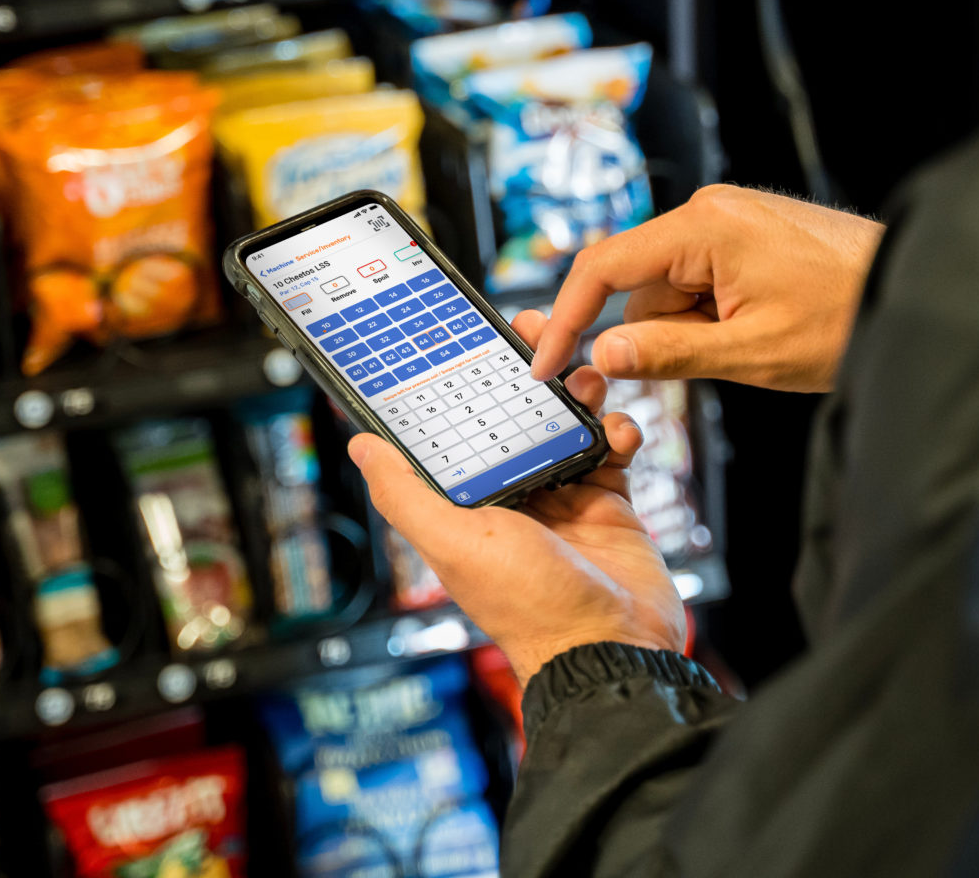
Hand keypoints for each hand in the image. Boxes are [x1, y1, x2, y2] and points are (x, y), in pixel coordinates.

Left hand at [348, 310, 683, 684]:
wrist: (611, 646)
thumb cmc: (530, 606)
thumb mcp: (453, 542)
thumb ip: (404, 493)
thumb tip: (360, 445)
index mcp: (469, 506)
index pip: (460, 431)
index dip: (464, 387)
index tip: (472, 342)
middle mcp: (514, 498)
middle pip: (515, 417)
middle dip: (527, 374)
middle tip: (538, 332)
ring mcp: (563, 499)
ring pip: (566, 423)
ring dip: (578, 393)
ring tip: (586, 376)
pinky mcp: (608, 504)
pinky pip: (611, 448)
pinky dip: (617, 430)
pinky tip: (618, 430)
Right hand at [529, 184, 884, 392]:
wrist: (916, 292)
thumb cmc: (849, 314)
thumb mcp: (750, 351)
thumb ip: (668, 353)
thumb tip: (603, 354)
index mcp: (702, 227)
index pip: (603, 268)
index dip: (566, 318)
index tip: (546, 361)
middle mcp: (708, 210)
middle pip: (637, 284)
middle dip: (658, 332)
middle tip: (712, 359)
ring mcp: (727, 218)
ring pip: (668, 289)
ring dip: (691, 328)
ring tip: (754, 341)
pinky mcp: (743, 232)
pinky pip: (697, 280)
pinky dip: (710, 314)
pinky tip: (757, 326)